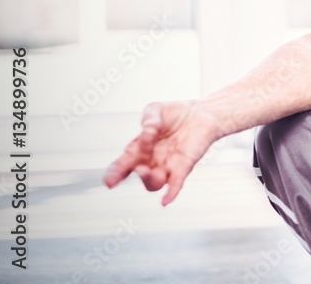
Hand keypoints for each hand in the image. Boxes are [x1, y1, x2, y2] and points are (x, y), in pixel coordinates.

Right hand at [103, 101, 222, 205]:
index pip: (122, 165)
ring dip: (151, 181)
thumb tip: (147, 133)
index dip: (114, 174)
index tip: (109, 181)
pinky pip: (176, 183)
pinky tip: (166, 200)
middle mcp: (151, 160)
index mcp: (139, 148)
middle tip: (140, 168)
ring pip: (155, 183)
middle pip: (139, 176)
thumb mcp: (155, 110)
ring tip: (152, 172)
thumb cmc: (174, 114)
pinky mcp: (184, 166)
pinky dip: (171, 192)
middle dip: (137, 175)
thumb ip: (149, 120)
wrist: (200, 112)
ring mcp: (167, 165)